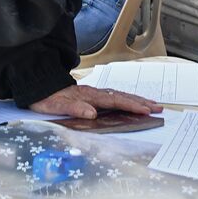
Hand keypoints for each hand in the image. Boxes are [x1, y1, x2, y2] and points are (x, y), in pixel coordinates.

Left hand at [27, 85, 158, 119]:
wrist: (39, 85)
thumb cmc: (47, 98)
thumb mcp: (56, 106)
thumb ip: (74, 108)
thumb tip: (92, 113)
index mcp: (89, 96)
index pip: (115, 101)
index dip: (131, 105)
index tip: (145, 110)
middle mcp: (95, 93)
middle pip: (122, 96)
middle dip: (141, 102)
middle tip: (158, 107)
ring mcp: (94, 93)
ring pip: (120, 95)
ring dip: (137, 99)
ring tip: (152, 103)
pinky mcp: (92, 95)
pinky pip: (114, 96)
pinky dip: (127, 98)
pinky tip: (132, 101)